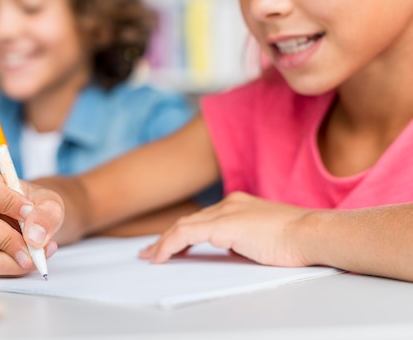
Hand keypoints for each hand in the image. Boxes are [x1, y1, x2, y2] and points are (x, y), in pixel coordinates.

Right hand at [0, 170, 62, 276]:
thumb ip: (46, 213)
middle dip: (9, 238)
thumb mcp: (49, 202)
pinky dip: (16, 267)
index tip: (29, 210)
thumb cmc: (35, 205)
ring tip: (39, 252)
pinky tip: (29, 257)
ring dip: (18, 258)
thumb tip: (34, 236)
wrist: (35, 222)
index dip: (7, 202)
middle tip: (34, 243)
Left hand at [139, 191, 310, 266]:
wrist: (312, 234)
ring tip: (150, 257)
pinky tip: (161, 257)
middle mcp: (228, 204)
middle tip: (150, 252)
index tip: (169, 246)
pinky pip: (186, 235)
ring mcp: (225, 212)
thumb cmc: (296, 241)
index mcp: (238, 204)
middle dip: (166, 238)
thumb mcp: (261, 238)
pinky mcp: (223, 225)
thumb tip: (228, 251)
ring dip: (163, 243)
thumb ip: (241, 240)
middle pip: (188, 221)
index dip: (182, 233)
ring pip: (183, 226)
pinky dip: (170, 245)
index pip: (201, 219)